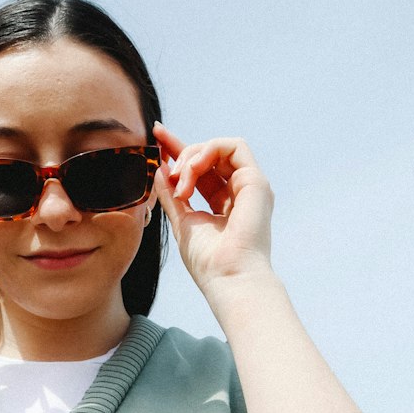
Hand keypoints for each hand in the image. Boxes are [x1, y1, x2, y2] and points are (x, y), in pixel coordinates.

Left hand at [152, 121, 274, 299]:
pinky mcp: (256, 180)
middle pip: (209, 154)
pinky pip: (233, 146)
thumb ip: (172, 195)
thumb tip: (159, 168)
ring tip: (180, 181)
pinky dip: (208, 151)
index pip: (200, 169)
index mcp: (223, 203)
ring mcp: (249, 186)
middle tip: (168, 177)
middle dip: (181, 153)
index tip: (156, 135)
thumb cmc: (208, 261)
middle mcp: (239, 192)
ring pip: (219, 147)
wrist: (228, 277)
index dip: (178, 149)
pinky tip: (193, 169)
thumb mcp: (182, 221)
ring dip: (193, 157)